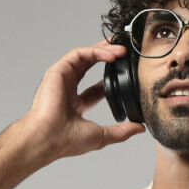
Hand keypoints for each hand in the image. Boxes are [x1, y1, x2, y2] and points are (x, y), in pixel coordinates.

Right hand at [21, 39, 145, 160]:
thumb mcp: (102, 135)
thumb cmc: (67, 140)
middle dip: (108, 56)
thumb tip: (140, 128)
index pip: (96, 88)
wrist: (49, 137)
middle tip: (126, 50)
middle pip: (91, 66)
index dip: (111, 79)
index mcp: (76, 105)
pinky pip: (79, 54)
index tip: (127, 74)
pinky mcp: (58, 70)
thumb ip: (122, 131)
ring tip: (122, 49)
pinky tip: (111, 54)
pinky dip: (96, 51)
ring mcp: (62, 78)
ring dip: (105, 50)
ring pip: (86, 56)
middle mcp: (68, 89)